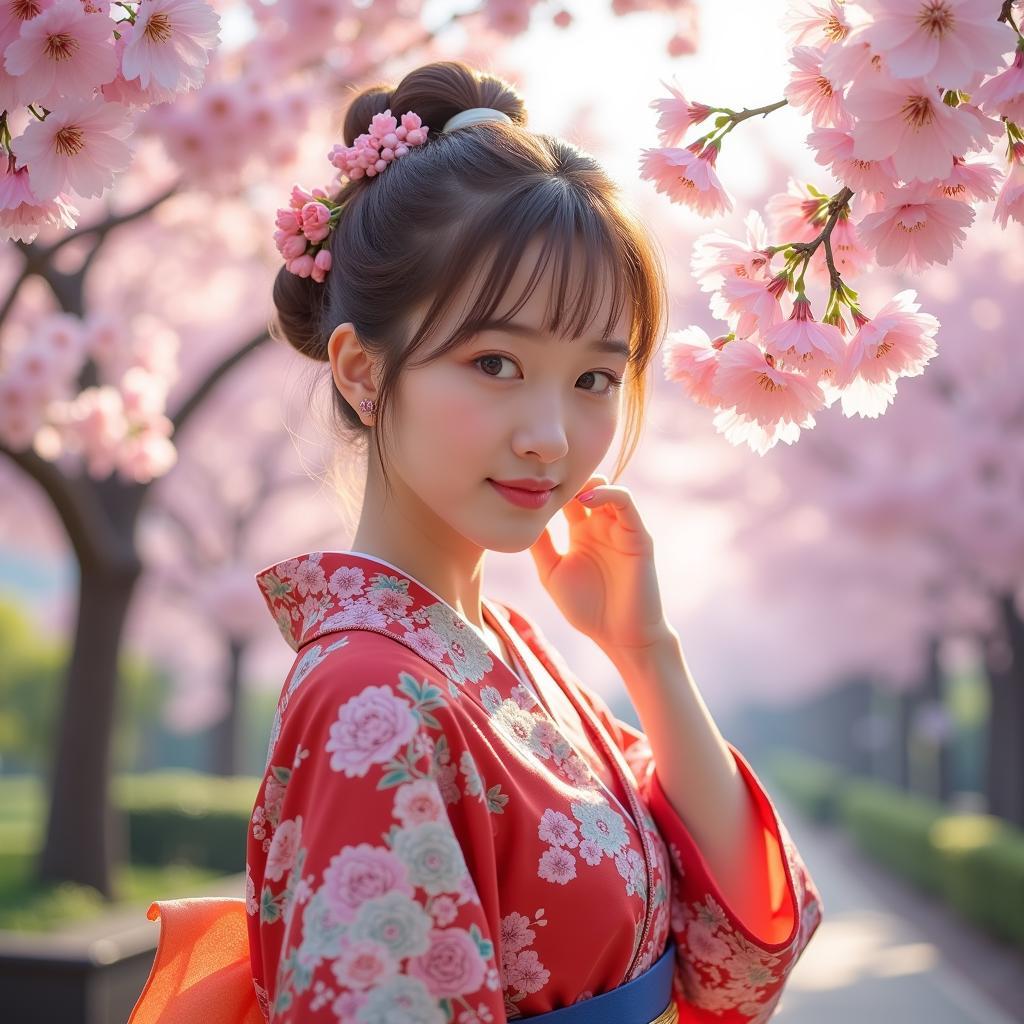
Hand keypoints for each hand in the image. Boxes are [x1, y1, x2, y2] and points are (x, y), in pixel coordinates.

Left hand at [528, 473, 671, 653]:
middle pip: (586, 487)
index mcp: (581, 532)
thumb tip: (519, 519)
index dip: (549, 489)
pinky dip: (608, 493)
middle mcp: (601, 525)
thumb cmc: (587, 609)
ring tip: (565, 486)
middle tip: (544, 476)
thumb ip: (540, 546)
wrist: (620, 636)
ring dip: (587, 481)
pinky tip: (586, 499)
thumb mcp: (552, 573)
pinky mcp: (638, 535)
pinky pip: (625, 503)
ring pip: (606, 488)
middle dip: (568, 478)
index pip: (566, 498)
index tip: (526, 484)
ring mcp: (620, 528)